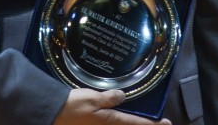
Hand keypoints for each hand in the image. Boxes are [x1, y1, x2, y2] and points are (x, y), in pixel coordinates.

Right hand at [53, 88, 171, 124]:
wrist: (51, 115)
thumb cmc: (71, 106)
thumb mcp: (91, 97)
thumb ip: (109, 98)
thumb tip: (123, 96)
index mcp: (110, 121)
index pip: (136, 123)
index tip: (167, 124)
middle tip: (158, 124)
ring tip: (141, 122)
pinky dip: (120, 123)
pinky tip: (120, 120)